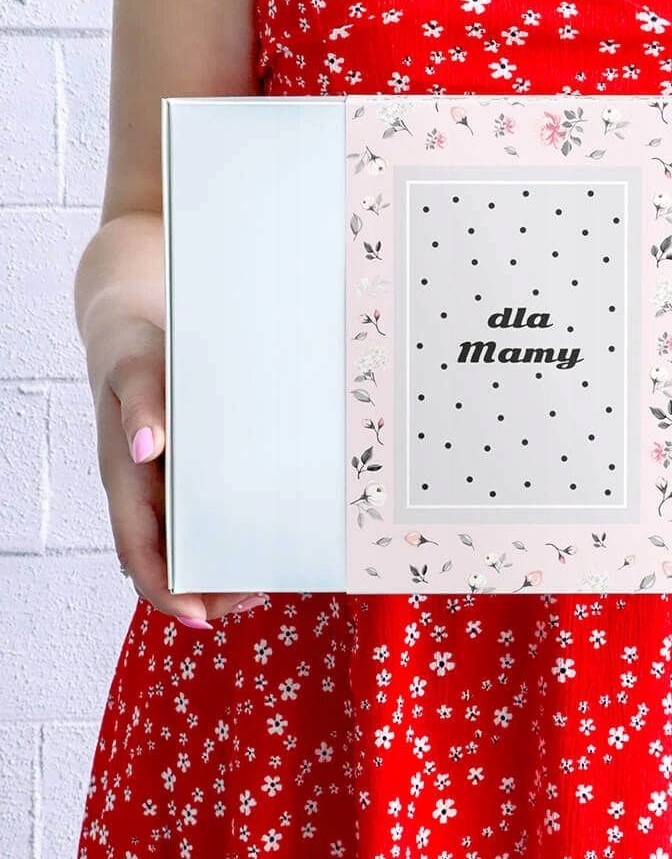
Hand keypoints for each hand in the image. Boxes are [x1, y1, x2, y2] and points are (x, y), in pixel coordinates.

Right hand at [90, 315, 259, 625]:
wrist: (135, 332)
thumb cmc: (133, 355)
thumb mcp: (137, 373)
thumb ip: (142, 406)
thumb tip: (147, 448)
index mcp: (126, 482)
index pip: (138, 554)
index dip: (165, 591)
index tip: (201, 617)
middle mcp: (145, 495)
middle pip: (169, 563)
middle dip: (208, 590)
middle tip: (259, 593)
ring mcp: (165, 489)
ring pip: (188, 547)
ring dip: (222, 569)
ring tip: (268, 577)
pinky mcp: (187, 476)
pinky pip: (205, 519)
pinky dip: (229, 536)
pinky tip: (263, 537)